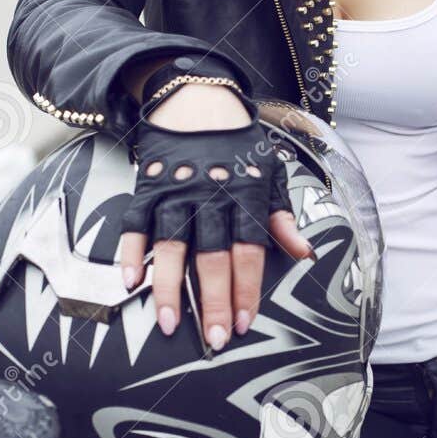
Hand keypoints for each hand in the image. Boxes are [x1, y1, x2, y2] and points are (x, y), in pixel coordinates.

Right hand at [118, 83, 313, 347]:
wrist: (197, 99)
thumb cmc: (239, 144)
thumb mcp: (270, 174)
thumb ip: (282, 217)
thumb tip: (305, 253)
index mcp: (244, 198)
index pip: (248, 253)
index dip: (246, 290)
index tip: (246, 322)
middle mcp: (210, 198)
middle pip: (211, 258)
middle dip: (213, 301)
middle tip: (215, 338)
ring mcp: (175, 193)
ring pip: (170, 247)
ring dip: (169, 288)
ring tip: (169, 323)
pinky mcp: (147, 187)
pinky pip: (135, 224)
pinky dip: (131, 253)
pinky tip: (131, 282)